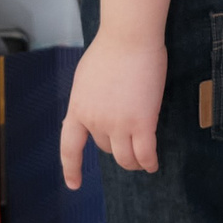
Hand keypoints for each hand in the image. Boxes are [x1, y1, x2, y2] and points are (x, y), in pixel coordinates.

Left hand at [59, 32, 165, 185]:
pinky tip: (153, 164)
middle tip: (129, 137)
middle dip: (116, 146)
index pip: (70, 146)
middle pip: (106, 148)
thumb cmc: (109, 50)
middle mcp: (95, 121)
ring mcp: (118, 124)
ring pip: (126, 157)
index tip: (74, 184)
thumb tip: (94, 116)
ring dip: (134, 162)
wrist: (128, 38)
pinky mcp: (143, 123)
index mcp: (78, 109)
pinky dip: (149, 162)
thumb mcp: (86, 78)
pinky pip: (146, 154)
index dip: (71, 168)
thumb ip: (88, 101)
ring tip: (142, 161)